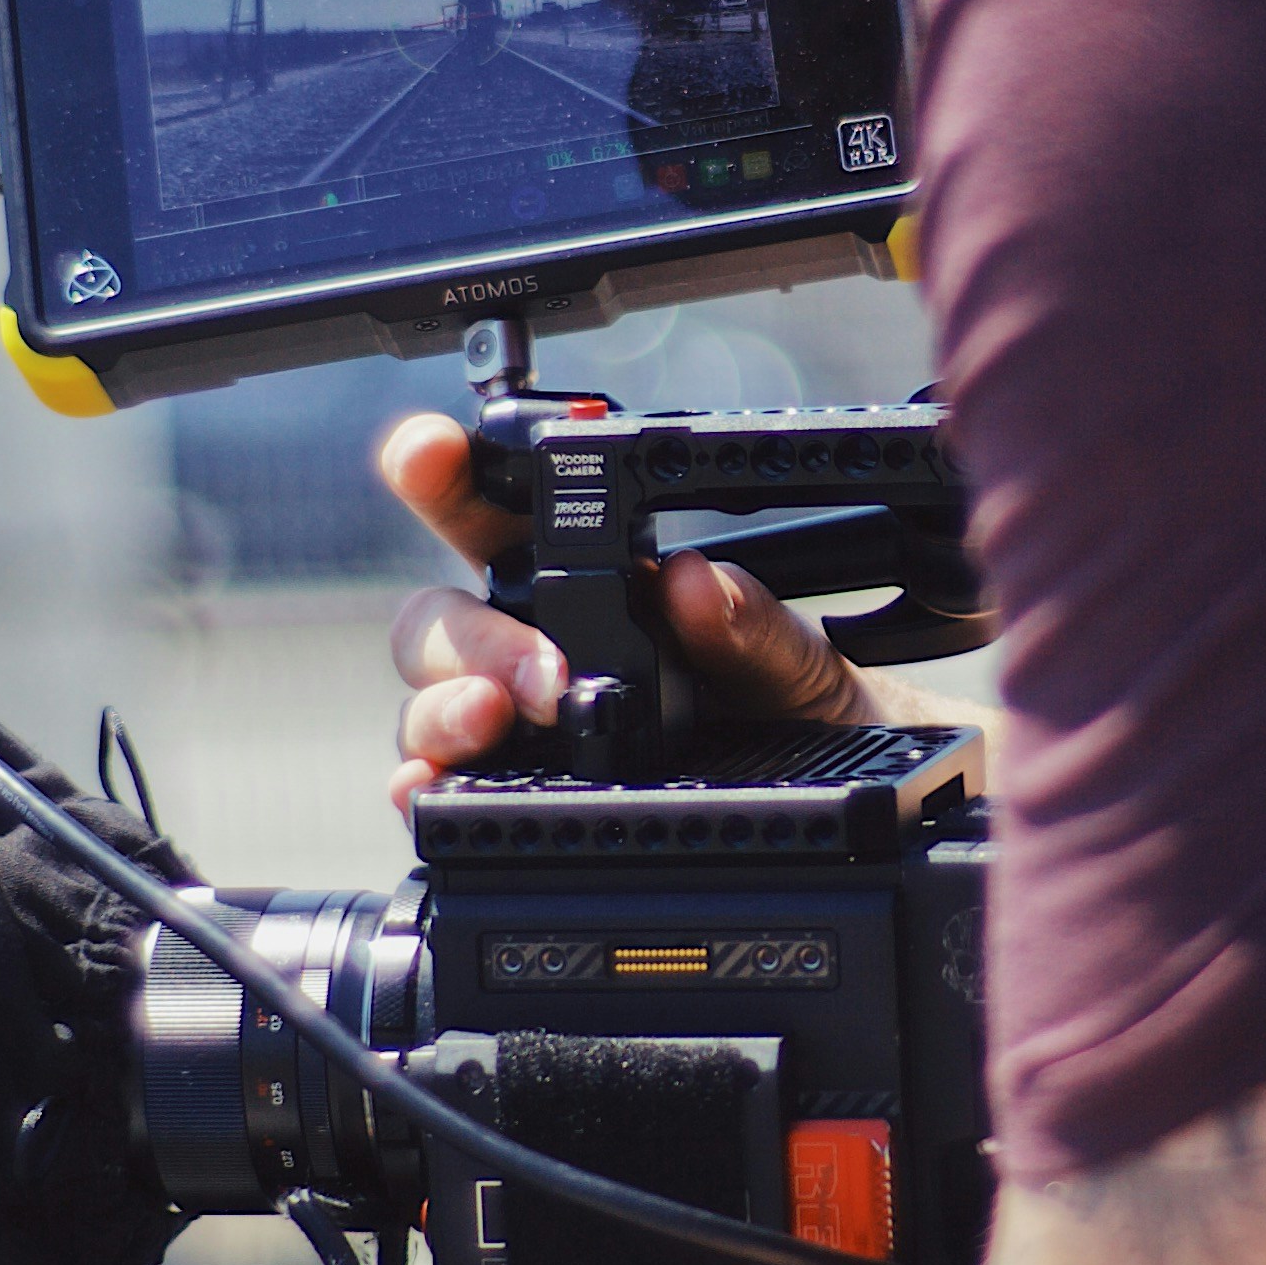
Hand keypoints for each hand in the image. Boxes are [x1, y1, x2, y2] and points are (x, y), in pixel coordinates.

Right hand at [376, 407, 877, 812]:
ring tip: (498, 718)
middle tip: (543, 670)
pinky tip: (428, 786)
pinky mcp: (509, 800)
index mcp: (590, 580)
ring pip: (427, 700)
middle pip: (439, 616)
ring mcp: (511, 728)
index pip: (492, 507)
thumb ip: (752, 623)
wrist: (844, 814)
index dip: (444, 467)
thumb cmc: (804, 718)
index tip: (429, 450)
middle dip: (467, 631)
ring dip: (445, 705)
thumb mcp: (798, 662)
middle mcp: (530, 647)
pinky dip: (422, 783)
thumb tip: (690, 581)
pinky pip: (435, 788)